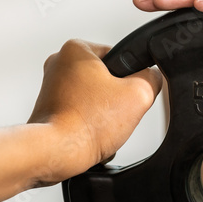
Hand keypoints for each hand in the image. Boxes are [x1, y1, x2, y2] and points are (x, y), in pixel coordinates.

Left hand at [28, 40, 162, 182]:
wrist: (57, 152)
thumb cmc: (85, 124)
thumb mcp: (139, 95)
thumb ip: (152, 79)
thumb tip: (151, 78)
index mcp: (76, 49)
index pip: (119, 57)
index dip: (130, 78)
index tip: (124, 94)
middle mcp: (59, 63)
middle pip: (107, 79)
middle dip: (115, 99)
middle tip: (112, 113)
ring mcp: (51, 87)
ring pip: (94, 99)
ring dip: (102, 115)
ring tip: (99, 125)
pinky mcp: (50, 109)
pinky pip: (81, 114)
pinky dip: (88, 125)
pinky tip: (89, 133)